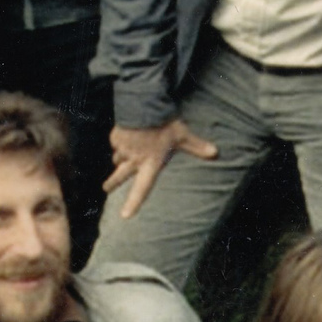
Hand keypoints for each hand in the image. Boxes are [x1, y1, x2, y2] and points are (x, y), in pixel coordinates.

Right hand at [104, 119, 218, 219]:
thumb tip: (215, 153)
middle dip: (112, 183)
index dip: (134, 202)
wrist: (145, 104)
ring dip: (119, 158)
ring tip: (119, 158)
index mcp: (150, 162)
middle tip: (106, 189)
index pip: (142, 188)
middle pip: (120, 176)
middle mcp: (134, 159)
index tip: (124, 216)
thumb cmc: (165, 123)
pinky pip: (116, 142)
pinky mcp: (116, 136)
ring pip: (118, 158)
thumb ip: (197, 146)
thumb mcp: (182, 135)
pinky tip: (126, 134)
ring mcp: (123, 148)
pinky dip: (120, 141)